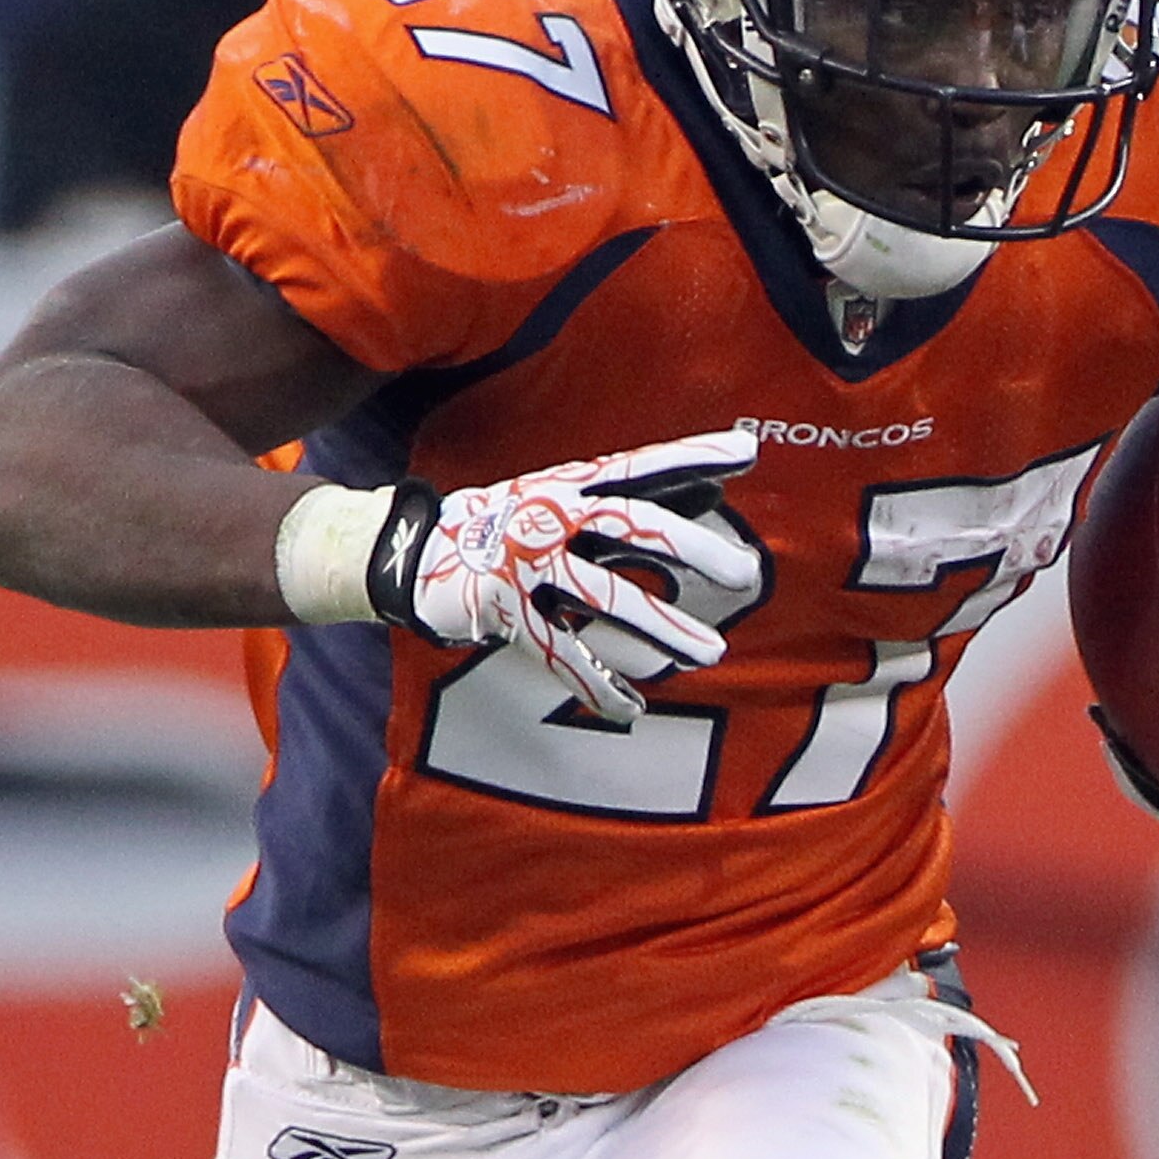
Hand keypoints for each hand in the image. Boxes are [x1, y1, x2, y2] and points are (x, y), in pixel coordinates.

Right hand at [413, 427, 763, 723]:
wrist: (414, 553)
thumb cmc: (508, 524)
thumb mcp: (566, 501)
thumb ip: (634, 503)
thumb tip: (711, 495)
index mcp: (571, 485)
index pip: (640, 466)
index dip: (691, 458)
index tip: (745, 451)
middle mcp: (553, 517)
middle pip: (632, 525)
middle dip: (690, 547)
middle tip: (745, 572)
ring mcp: (530, 565)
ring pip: (608, 598)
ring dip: (664, 629)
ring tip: (710, 653)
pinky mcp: (509, 612)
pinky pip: (564, 654)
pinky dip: (599, 685)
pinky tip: (632, 707)